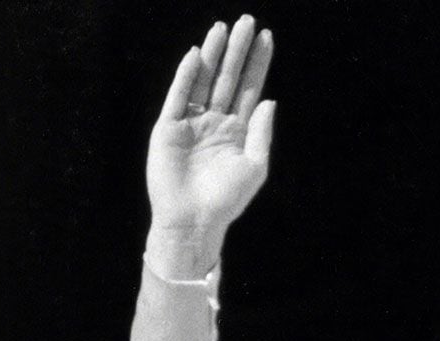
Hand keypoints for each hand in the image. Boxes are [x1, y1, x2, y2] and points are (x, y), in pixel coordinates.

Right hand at [145, 16, 274, 272]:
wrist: (195, 221)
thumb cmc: (227, 199)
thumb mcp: (255, 166)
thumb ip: (262, 132)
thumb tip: (271, 99)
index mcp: (237, 130)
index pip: (250, 88)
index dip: (258, 64)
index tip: (267, 38)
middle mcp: (214, 121)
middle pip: (229, 77)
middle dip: (238, 50)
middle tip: (248, 21)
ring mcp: (191, 122)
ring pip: (205, 81)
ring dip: (214, 54)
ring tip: (223, 28)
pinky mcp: (168, 128)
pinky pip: (179, 96)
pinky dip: (187, 76)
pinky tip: (197, 56)